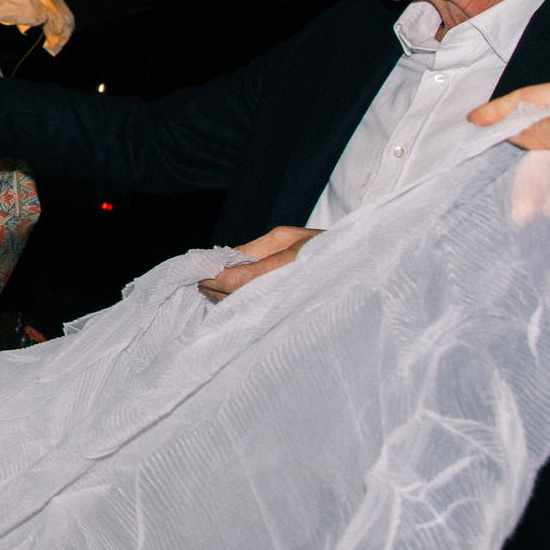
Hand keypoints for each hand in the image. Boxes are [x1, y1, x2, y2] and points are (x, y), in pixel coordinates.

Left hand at [197, 224, 319, 300]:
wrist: (352, 267)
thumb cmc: (322, 246)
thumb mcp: (287, 238)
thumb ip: (253, 249)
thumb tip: (226, 257)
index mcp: (280, 271)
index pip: (233, 281)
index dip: (211, 276)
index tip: (197, 268)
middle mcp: (278, 293)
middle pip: (231, 296)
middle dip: (210, 285)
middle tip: (197, 274)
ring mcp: (280, 306)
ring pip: (238, 305)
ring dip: (220, 293)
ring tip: (209, 280)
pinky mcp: (282, 312)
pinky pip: (250, 309)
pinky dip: (234, 299)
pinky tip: (228, 291)